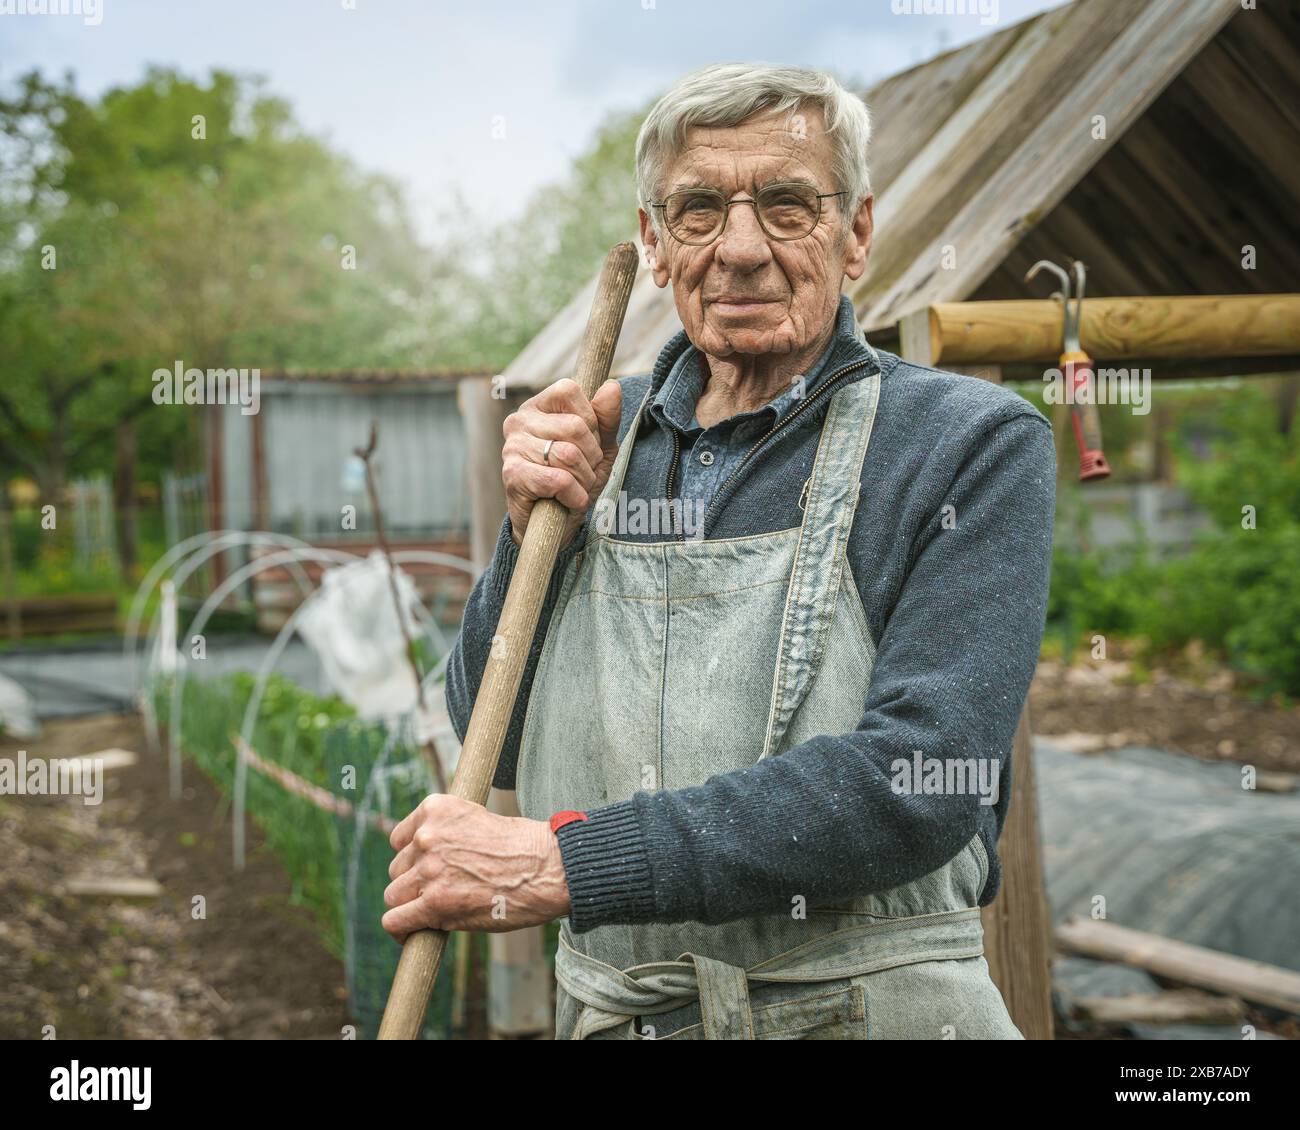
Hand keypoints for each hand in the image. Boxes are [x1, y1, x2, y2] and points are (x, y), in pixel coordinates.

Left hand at [382, 794, 569, 941]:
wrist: (547, 868)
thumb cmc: (523, 848)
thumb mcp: (478, 821)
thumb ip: (448, 835)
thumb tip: (425, 861)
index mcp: (436, 809)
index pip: (400, 839)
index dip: (414, 857)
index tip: (428, 869)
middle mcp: (427, 836)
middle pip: (397, 869)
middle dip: (415, 882)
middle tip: (442, 892)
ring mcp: (429, 869)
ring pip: (394, 895)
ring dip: (411, 905)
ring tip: (435, 912)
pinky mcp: (435, 902)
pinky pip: (395, 921)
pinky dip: (401, 930)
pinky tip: (411, 934)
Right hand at [502, 377, 621, 546]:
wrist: (555, 524)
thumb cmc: (576, 479)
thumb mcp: (600, 446)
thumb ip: (607, 418)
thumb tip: (612, 386)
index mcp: (538, 406)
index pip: (568, 389)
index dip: (590, 418)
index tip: (587, 442)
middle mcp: (518, 421)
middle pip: (574, 425)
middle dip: (591, 456)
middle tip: (583, 472)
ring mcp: (512, 447)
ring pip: (569, 454)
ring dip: (584, 479)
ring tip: (575, 487)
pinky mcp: (512, 475)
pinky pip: (559, 480)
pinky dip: (574, 495)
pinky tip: (568, 500)